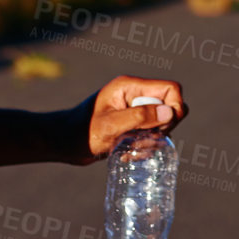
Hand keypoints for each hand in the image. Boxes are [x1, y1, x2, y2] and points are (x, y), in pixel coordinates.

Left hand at [60, 75, 186, 164]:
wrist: (64, 142)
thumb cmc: (82, 131)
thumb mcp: (111, 125)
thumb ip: (139, 117)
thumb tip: (170, 112)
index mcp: (130, 86)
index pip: (170, 88)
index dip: (174, 108)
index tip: (162, 128)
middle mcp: (135, 94)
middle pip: (169, 105)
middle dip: (163, 126)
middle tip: (144, 139)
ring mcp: (134, 108)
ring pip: (162, 121)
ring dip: (153, 137)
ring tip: (133, 147)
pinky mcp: (131, 122)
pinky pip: (151, 131)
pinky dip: (146, 143)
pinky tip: (128, 151)